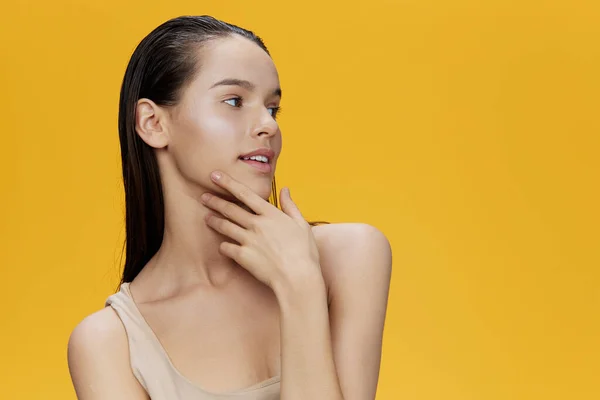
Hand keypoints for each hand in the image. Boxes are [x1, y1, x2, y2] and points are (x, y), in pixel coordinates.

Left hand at [200, 171, 321, 290]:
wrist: (297, 277)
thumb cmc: (304, 252)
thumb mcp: (302, 224)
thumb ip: (290, 206)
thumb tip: (285, 189)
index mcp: (271, 214)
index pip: (245, 193)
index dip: (228, 183)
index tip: (215, 175)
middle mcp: (256, 224)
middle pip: (230, 209)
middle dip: (215, 201)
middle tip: (204, 196)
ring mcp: (248, 240)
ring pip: (225, 226)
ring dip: (214, 220)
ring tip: (206, 217)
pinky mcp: (243, 256)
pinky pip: (226, 247)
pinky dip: (223, 246)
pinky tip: (221, 245)